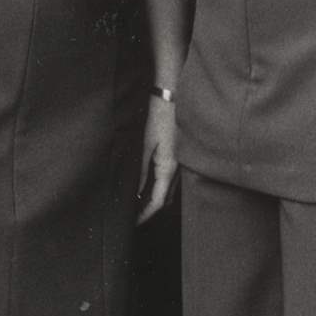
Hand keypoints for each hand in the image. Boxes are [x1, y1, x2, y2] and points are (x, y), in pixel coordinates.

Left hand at [137, 95, 178, 223]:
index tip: (134, 223)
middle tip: (134, 215)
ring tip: (138, 202)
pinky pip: (170, 176)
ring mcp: (181, 160)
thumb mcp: (145, 144)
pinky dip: (160, 184)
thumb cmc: (159, 116)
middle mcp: (178, 167)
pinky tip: (148, 183)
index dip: (146, 214)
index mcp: (169, 167)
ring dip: (156, 197)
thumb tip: (136, 192)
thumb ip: (140, 170)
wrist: (173, 93)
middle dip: (151, 209)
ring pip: (169, 188)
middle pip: (166, 197)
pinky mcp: (179, 153)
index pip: (158, 201)